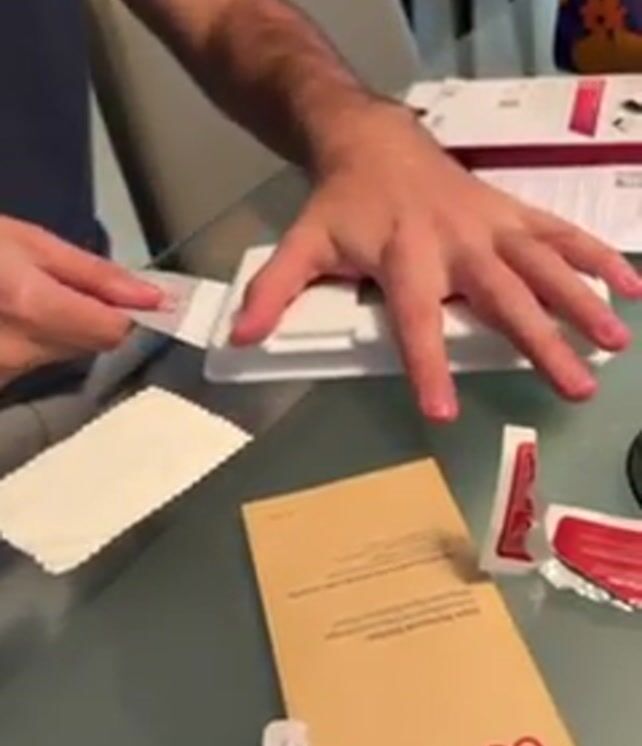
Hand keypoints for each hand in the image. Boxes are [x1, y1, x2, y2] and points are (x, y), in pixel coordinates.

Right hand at [0, 216, 161, 386]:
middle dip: (92, 318)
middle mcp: (16, 352)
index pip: (113, 333)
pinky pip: (35, 365)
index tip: (139, 301)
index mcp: (30, 306)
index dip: (132, 315)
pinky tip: (11, 318)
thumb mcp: (27, 242)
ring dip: (62, 330)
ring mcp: (2, 374)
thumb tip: (151, 297)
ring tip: (26, 298)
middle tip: (67, 288)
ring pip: (64, 357)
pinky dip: (35, 342)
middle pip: (91, 347)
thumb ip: (93, 275)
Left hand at [231, 103, 641, 421]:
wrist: (374, 141)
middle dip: (539, 343)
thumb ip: (274, 291)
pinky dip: (596, 256)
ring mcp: (491, 224)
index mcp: (404, 256)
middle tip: (573, 388)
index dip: (428, 366)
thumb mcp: (302, 243)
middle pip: (503, 297)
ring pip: (545, 263)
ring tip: (612, 344)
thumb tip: (240, 339)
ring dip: (583, 301)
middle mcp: (456, 242)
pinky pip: (560, 232)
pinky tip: (629, 286)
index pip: (416, 319)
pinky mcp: (511, 212)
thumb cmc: (342, 203)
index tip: (444, 414)